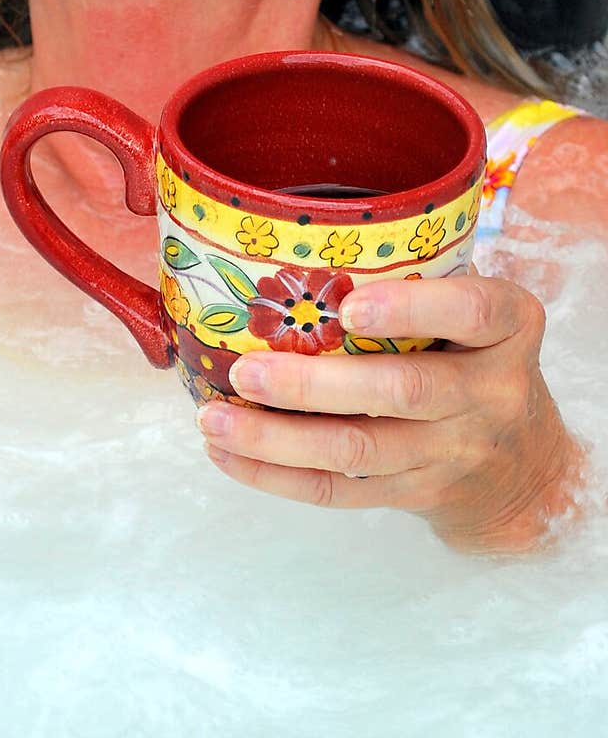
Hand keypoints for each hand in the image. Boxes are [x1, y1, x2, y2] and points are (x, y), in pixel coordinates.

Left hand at [197, 273, 585, 552]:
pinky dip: (276, 476)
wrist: (523, 466)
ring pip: (358, 451)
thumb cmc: (475, 357)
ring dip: (278, 438)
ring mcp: (453, 452)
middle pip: (401, 391)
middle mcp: (490, 392)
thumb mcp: (477, 310)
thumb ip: (422, 277)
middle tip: (244, 371)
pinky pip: (339, 492)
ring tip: (214, 419)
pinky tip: (228, 454)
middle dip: (313, 385)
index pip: (473, 313)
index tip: (349, 306)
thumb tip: (300, 242)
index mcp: (510, 327)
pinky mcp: (414, 495)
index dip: (412, 310)